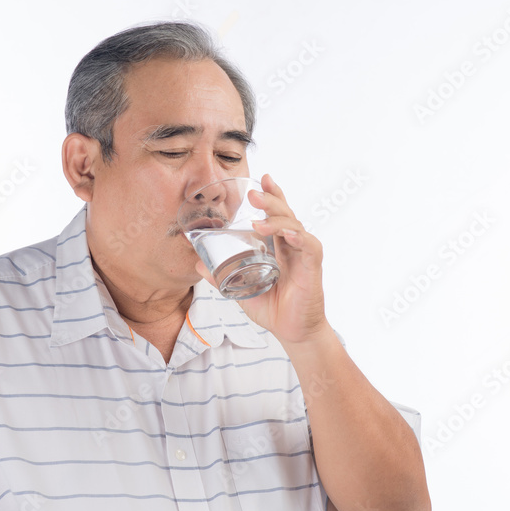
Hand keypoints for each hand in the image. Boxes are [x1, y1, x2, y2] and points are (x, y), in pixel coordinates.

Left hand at [194, 173, 330, 345]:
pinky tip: (284, 233)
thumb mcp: (241, 289)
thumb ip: (221, 276)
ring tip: (258, 216)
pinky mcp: (312, 265)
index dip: (272, 194)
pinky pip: (307, 244)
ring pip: (294, 224)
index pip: (277, 213)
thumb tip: (197, 264)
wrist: (292, 331)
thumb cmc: (273, 307)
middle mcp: (293, 245)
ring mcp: (304, 253)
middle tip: (253, 194)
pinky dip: (296, 236)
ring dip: (276, 217)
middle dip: (271, 199)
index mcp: (279, 245)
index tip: (262, 178)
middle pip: (285, 213)